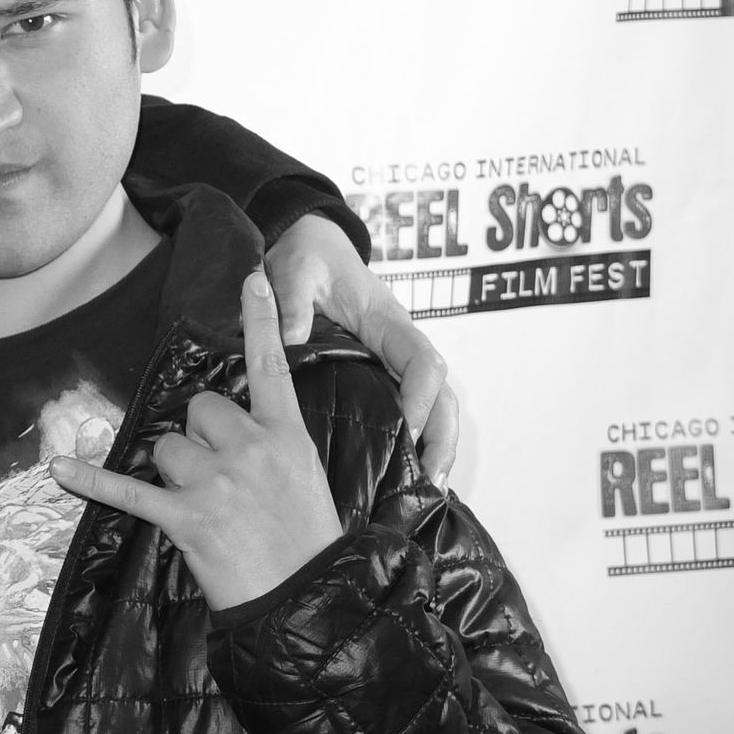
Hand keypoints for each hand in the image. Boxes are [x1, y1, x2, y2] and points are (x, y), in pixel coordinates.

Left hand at [50, 269, 343, 610]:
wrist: (309, 604)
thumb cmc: (309, 544)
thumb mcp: (307, 479)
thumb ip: (272, 442)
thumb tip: (232, 429)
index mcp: (287, 435)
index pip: (270, 367)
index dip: (258, 321)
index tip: (251, 277)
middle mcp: (250, 448)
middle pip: (199, 409)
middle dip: (200, 437)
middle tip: (222, 481)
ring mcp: (216, 482)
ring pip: (167, 447)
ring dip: (175, 473)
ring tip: (207, 510)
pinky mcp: (185, 517)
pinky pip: (127, 490)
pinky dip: (91, 482)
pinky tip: (59, 470)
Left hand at [265, 214, 457, 485]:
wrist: (308, 245)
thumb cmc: (306, 258)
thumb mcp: (296, 272)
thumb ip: (293, 302)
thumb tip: (290, 338)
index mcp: (387, 320)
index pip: (422, 361)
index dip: (420, 397)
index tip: (407, 429)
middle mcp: (400, 342)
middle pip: (443, 392)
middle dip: (443, 435)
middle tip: (431, 480)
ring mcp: (395, 358)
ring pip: (435, 404)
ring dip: (437, 444)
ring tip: (427, 488)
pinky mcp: (383, 370)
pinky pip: (412, 405)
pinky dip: (418, 437)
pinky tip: (407, 471)